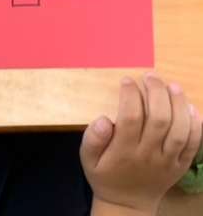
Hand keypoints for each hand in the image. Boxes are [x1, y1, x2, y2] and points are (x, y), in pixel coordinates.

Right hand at [80, 74, 201, 215]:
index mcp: (124, 151)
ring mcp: (168, 161)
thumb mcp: (87, 159)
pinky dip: (196, 125)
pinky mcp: (181, 165)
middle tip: (150, 77)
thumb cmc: (105, 175)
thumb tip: (103, 119)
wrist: (127, 205)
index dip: (130, 95)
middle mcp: (149, 155)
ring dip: (178, 104)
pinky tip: (190, 107)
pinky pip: (193, 144)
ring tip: (172, 86)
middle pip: (160, 119)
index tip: (127, 80)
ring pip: (180, 130)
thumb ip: (92, 138)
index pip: (131, 117)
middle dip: (156, 92)